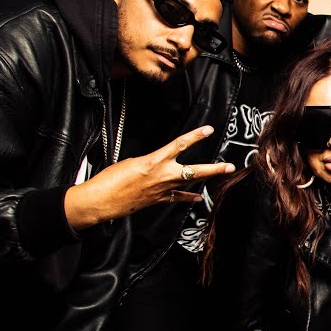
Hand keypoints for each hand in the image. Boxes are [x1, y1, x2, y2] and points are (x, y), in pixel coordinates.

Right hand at [64, 125, 234, 230]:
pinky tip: (199, 198)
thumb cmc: (110, 179)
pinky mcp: (158, 201)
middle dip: (214, 169)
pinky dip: (189, 197)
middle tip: (230, 167)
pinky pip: (178, 198)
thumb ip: (150, 162)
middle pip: (195, 170)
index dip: (196, 136)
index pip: (180, 144)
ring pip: (190, 183)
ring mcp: (163, 190)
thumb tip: (159, 164)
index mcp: (154, 161)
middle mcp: (163, 176)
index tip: (209, 130)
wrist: (101, 201)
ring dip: (205, 179)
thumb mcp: (131, 162)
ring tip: (220, 175)